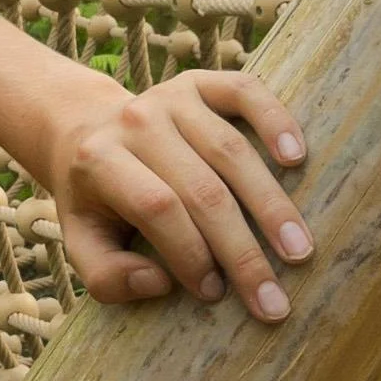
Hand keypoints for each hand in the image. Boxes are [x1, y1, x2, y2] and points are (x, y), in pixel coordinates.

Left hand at [39, 68, 311, 322]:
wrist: (87, 127)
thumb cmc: (95, 198)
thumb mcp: (80, 241)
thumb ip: (106, 275)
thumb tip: (159, 284)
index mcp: (100, 160)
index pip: (157, 208)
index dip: (190, 253)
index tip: (214, 294)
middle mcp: (136, 121)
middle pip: (202, 189)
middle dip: (242, 250)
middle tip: (274, 299)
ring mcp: (171, 96)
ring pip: (231, 151)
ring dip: (271, 205)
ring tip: (300, 251)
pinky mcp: (202, 82)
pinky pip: (246, 92)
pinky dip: (275, 120)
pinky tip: (298, 158)